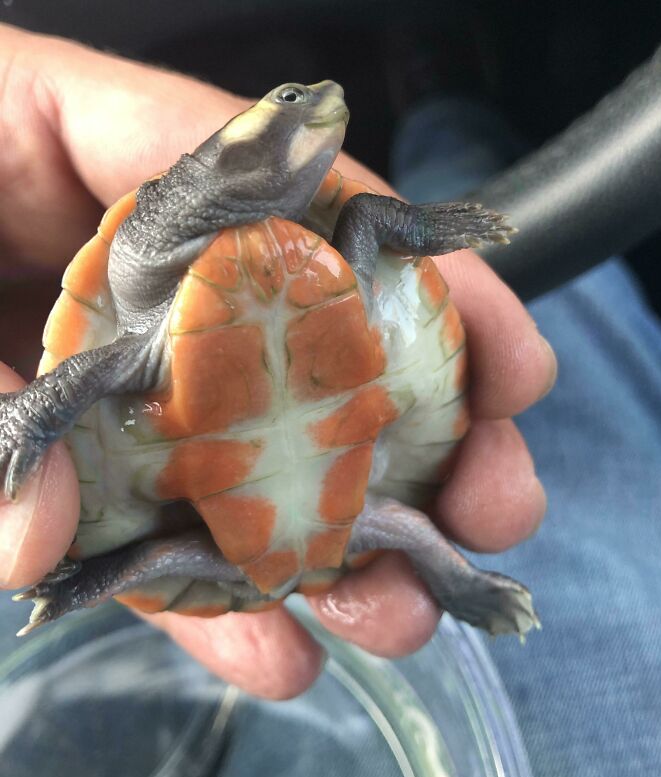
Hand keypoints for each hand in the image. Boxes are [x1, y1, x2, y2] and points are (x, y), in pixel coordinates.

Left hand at [0, 24, 556, 697]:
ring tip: (403, 603)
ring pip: (222, 434)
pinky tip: (268, 643)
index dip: (388, 258)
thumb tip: (30, 530)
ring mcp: (74, 357)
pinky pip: (140, 512)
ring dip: (318, 528)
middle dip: (399, 415)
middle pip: (274, 312)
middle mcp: (81, 246)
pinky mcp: (49, 453)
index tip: (494, 344)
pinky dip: (196, 582)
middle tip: (497, 498)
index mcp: (35, 133)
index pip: (247, 172)